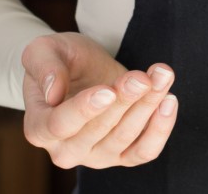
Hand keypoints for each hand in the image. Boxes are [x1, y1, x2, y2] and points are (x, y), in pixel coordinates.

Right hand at [21, 32, 179, 169]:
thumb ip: (44, 67)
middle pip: (99, 132)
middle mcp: (65, 150)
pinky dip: (160, 130)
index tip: (108, 90)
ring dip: (148, 106)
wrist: (79, 70)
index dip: (85, 109)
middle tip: (142, 77)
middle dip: (125, 101)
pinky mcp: (121, 155)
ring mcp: (95, 156)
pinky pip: (144, 151)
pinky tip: (168, 100)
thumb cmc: (58, 61)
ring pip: (125, 139)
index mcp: (39, 127)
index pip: (60, 124)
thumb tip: (53, 92)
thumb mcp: (43, 50)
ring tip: (161, 75)